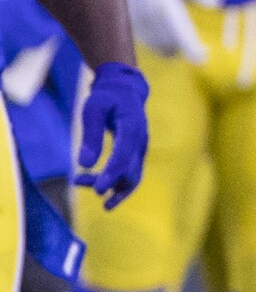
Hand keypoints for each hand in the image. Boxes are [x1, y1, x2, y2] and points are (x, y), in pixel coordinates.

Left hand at [73, 63, 149, 208]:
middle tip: (77, 181)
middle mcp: (141, 141)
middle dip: (105, 180)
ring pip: (131, 177)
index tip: (98, 190)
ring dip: (110, 186)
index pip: (124, 154)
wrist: (125, 92)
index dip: (112, 172)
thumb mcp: (93, 109)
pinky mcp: (137, 156)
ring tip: (81, 183)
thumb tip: (84, 164)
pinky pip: (132, 176)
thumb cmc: (106, 98)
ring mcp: (141, 150)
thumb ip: (90, 135)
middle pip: (128, 170)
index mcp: (133, 126)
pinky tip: (105, 198)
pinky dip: (119, 188)